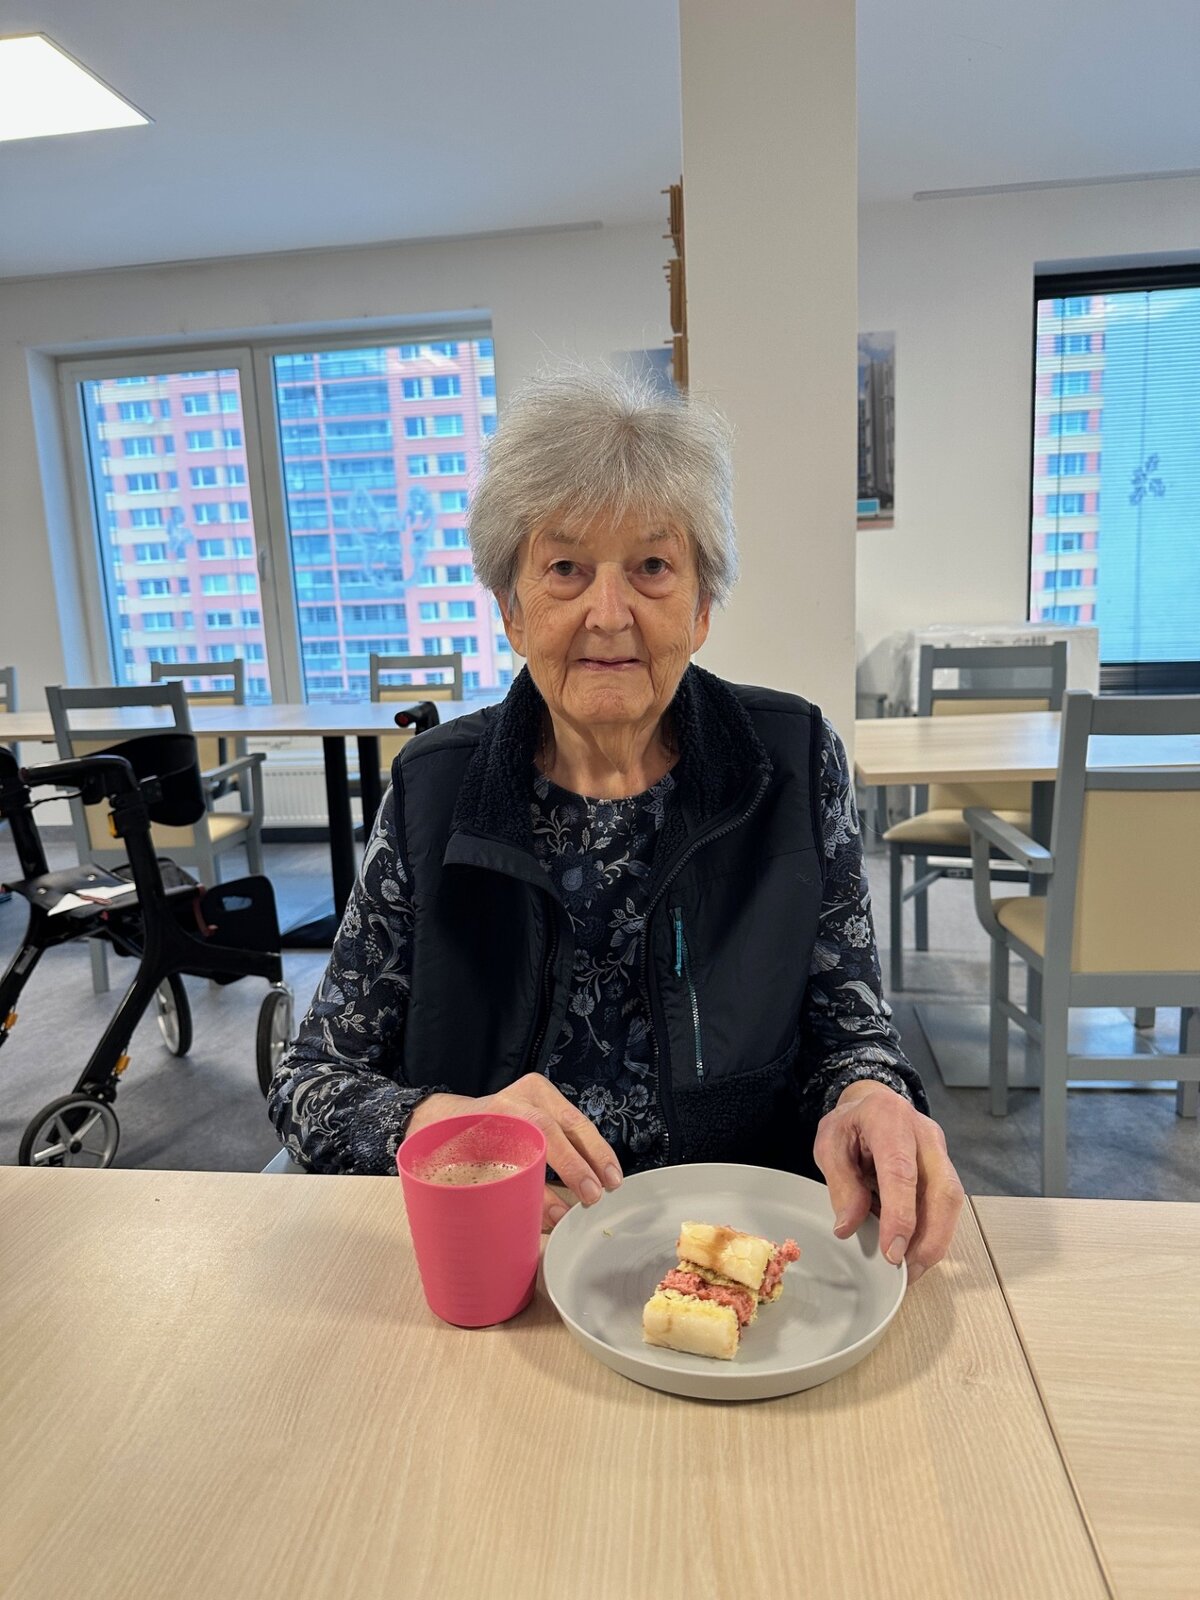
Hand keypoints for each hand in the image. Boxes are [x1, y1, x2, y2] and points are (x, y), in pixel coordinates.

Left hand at [404, 1073, 622, 1231]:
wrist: (448, 1120)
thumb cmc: (461, 1151)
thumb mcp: (481, 1173)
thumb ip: (522, 1194)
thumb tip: (560, 1218)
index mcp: (501, 1111)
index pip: (544, 1133)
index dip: (570, 1165)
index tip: (587, 1194)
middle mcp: (520, 1095)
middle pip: (567, 1123)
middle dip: (592, 1158)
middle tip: (608, 1188)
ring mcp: (535, 1091)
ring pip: (576, 1121)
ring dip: (597, 1152)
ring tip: (614, 1180)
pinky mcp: (546, 1095)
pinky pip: (573, 1121)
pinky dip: (590, 1145)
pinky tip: (602, 1166)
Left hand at [813, 1080, 963, 1283]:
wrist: (873, 1102)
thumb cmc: (851, 1123)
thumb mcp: (831, 1145)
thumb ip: (841, 1183)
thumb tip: (849, 1227)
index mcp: (889, 1119)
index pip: (901, 1171)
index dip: (900, 1215)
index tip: (892, 1252)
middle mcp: (925, 1134)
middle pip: (943, 1190)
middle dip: (931, 1237)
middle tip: (907, 1271)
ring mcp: (940, 1150)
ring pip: (951, 1201)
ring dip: (935, 1240)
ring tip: (910, 1269)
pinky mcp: (945, 1168)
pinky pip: (946, 1205)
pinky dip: (933, 1232)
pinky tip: (915, 1251)